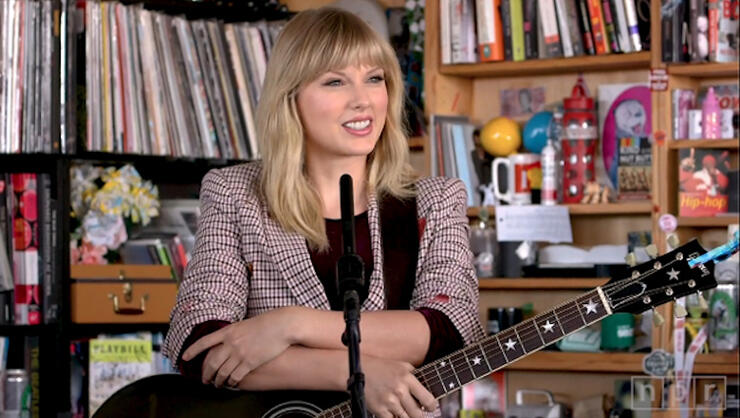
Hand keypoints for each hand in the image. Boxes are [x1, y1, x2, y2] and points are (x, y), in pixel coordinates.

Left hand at [182, 307, 297, 387]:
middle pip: (211, 362)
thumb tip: (226, 341)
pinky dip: (231, 381)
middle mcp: (231, 343)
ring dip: (218, 380)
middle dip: (205, 373)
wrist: (282, 325)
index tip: (184, 358)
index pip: (204, 342)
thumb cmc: (268, 323)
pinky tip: (231, 383)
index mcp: (228, 331)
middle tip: (204, 379)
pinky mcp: (250, 362)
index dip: (193, 351)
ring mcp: (240, 353)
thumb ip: (234, 333)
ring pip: (222, 372)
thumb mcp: (245, 324)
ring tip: (217, 384)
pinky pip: (235, 376)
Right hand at [363, 356, 437, 417]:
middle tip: (416, 410)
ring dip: (406, 416)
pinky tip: (392, 412)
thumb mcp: (402, 366)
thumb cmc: (381, 367)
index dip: (431, 406)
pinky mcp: (379, 410)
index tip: (430, 407)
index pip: (428, 400)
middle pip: (418, 414)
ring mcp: (389, 402)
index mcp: (408, 378)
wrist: (359, 370)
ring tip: (402, 409)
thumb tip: (427, 389)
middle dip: (418, 414)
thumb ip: (415, 376)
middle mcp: (400, 391)